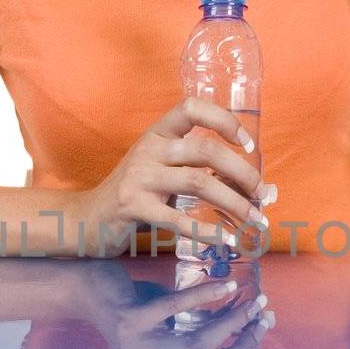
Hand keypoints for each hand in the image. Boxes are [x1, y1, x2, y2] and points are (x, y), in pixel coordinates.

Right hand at [73, 96, 272, 258]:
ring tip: (254, 221)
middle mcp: (149, 149)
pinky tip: (226, 241)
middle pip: (206, 150)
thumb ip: (199, 169)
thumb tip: (256, 188)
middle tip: (262, 195)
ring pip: (199, 182)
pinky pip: (177, 218)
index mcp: (158, 133)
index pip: (192, 107)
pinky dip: (207, 232)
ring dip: (234, 203)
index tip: (247, 144)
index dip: (223, 119)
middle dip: (242, 173)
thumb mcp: (161, 169)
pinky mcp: (133, 207)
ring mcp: (139, 177)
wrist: (87, 218)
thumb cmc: (136, 193)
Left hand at [75, 262, 276, 348]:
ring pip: (198, 343)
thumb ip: (196, 337)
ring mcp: (138, 346)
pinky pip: (177, 308)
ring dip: (233, 322)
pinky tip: (227, 287)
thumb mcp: (162, 339)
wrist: (88, 294)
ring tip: (255, 304)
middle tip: (263, 326)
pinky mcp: (132, 318)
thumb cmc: (134, 316)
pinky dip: (207, 296)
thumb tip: (246, 327)